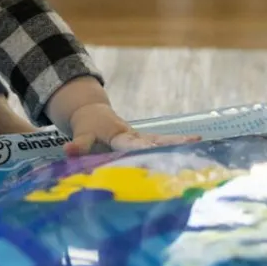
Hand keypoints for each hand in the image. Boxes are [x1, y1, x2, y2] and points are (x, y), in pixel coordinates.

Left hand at [63, 103, 197, 156]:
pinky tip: (196, 143)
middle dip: (171, 143)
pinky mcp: (144, 141)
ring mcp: (140, 138)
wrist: (92, 113)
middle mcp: (133, 135)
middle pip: (153, 140)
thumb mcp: (81, 136)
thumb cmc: (87, 128)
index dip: (142, 148)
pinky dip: (177, 145)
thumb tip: (68, 151)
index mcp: (118, 135)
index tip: (154, 150)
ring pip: (160, 140)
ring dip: (178, 143)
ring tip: (198, 141)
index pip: (131, 143)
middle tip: (192, 143)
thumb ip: (78, 146)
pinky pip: (161, 143)